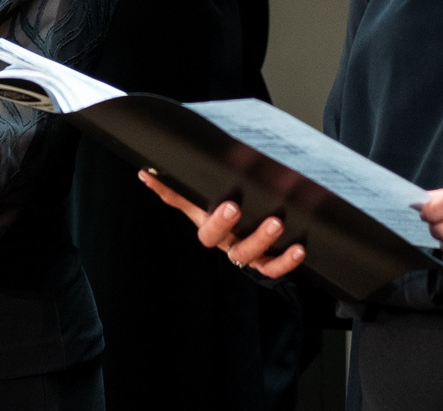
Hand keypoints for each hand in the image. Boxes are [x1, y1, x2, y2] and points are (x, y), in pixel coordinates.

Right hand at [137, 170, 304, 278]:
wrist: (245, 222)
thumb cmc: (216, 208)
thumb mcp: (197, 200)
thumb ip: (172, 191)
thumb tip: (143, 174)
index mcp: (210, 229)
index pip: (207, 231)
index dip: (216, 222)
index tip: (229, 204)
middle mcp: (228, 245)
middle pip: (227, 244)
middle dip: (233, 226)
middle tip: (240, 206)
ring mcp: (248, 255)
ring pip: (254, 257)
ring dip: (265, 240)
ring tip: (277, 222)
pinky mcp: (268, 263)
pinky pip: (276, 269)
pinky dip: (287, 262)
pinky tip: (299, 248)